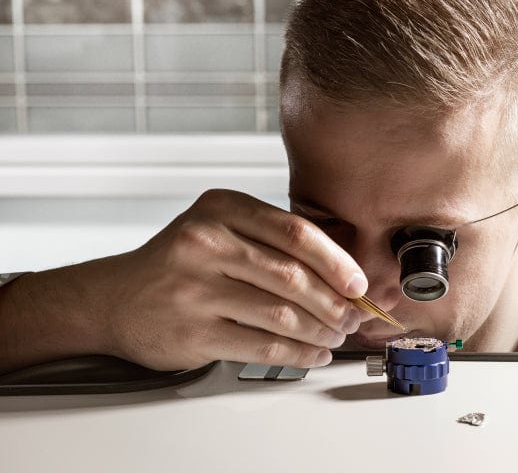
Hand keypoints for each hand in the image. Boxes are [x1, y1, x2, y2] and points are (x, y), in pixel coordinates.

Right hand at [0, 189, 367, 372]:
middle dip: (334, 301)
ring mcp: (196, 288)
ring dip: (320, 329)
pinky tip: (313, 353)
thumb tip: (341, 269)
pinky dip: (298, 352)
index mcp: (221, 208)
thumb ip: (270, 238)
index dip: (337, 261)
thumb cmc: (178, 264)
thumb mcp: (219, 227)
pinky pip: (262, 344)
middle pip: (293, 275)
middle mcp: (205, 242)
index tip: (359, 283)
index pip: (296, 232)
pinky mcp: (193, 330)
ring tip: (336, 335)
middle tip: (352, 315)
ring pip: (282, 312)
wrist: (114, 299)